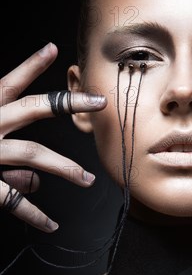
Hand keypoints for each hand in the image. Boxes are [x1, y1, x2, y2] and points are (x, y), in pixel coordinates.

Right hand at [0, 43, 106, 231]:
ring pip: (32, 154)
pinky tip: (51, 225)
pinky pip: (12, 199)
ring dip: (64, 166)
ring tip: (87, 179)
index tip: (53, 49)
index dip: (31, 65)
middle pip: (32, 108)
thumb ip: (7, 162)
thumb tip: (37, 183)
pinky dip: (34, 214)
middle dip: (69, 103)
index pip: (8, 83)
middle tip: (100, 102)